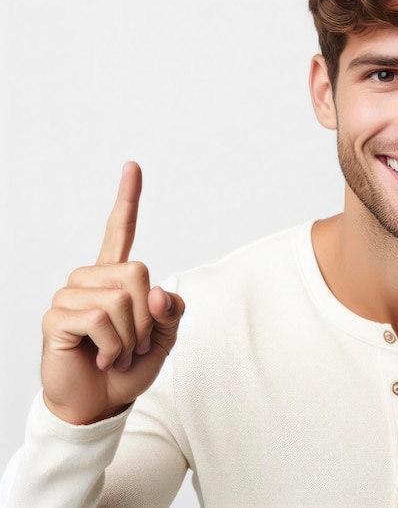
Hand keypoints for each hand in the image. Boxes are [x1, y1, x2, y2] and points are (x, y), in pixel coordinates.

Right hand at [41, 162, 184, 424]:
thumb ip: (171, 313)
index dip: (127, 199)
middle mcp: (91, 279)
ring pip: (121, 298)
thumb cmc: (130, 365)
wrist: (101, 401)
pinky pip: (101, 320)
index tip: (133, 166)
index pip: (120, 231)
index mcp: (116, 277)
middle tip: (135, 341)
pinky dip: (113, 345)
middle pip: (138, 272)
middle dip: (148, 317)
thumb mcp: (165, 339)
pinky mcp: (57, 317)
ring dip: (131, 335)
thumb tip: (158, 293)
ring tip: (117, 349)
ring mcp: (71, 295)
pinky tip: (102, 355)